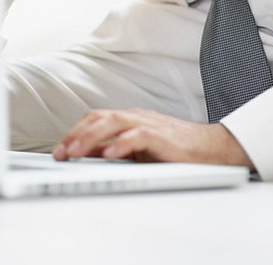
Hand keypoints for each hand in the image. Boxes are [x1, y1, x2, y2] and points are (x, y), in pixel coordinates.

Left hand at [52, 108, 253, 168]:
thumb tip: (90, 154)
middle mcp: (136, 117)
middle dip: (77, 134)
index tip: (60, 149)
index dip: (75, 131)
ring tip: (76, 151)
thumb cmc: (175, 150)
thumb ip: (116, 148)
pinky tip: (110, 153)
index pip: (96, 118)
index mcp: (129, 119)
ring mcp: (148, 124)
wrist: (211, 148)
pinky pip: (138, 136)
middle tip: (61, 152)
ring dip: (91, 137)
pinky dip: (122, 143)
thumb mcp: (139, 150)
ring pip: (114, 122)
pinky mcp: (162, 136)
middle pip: (99, 118)